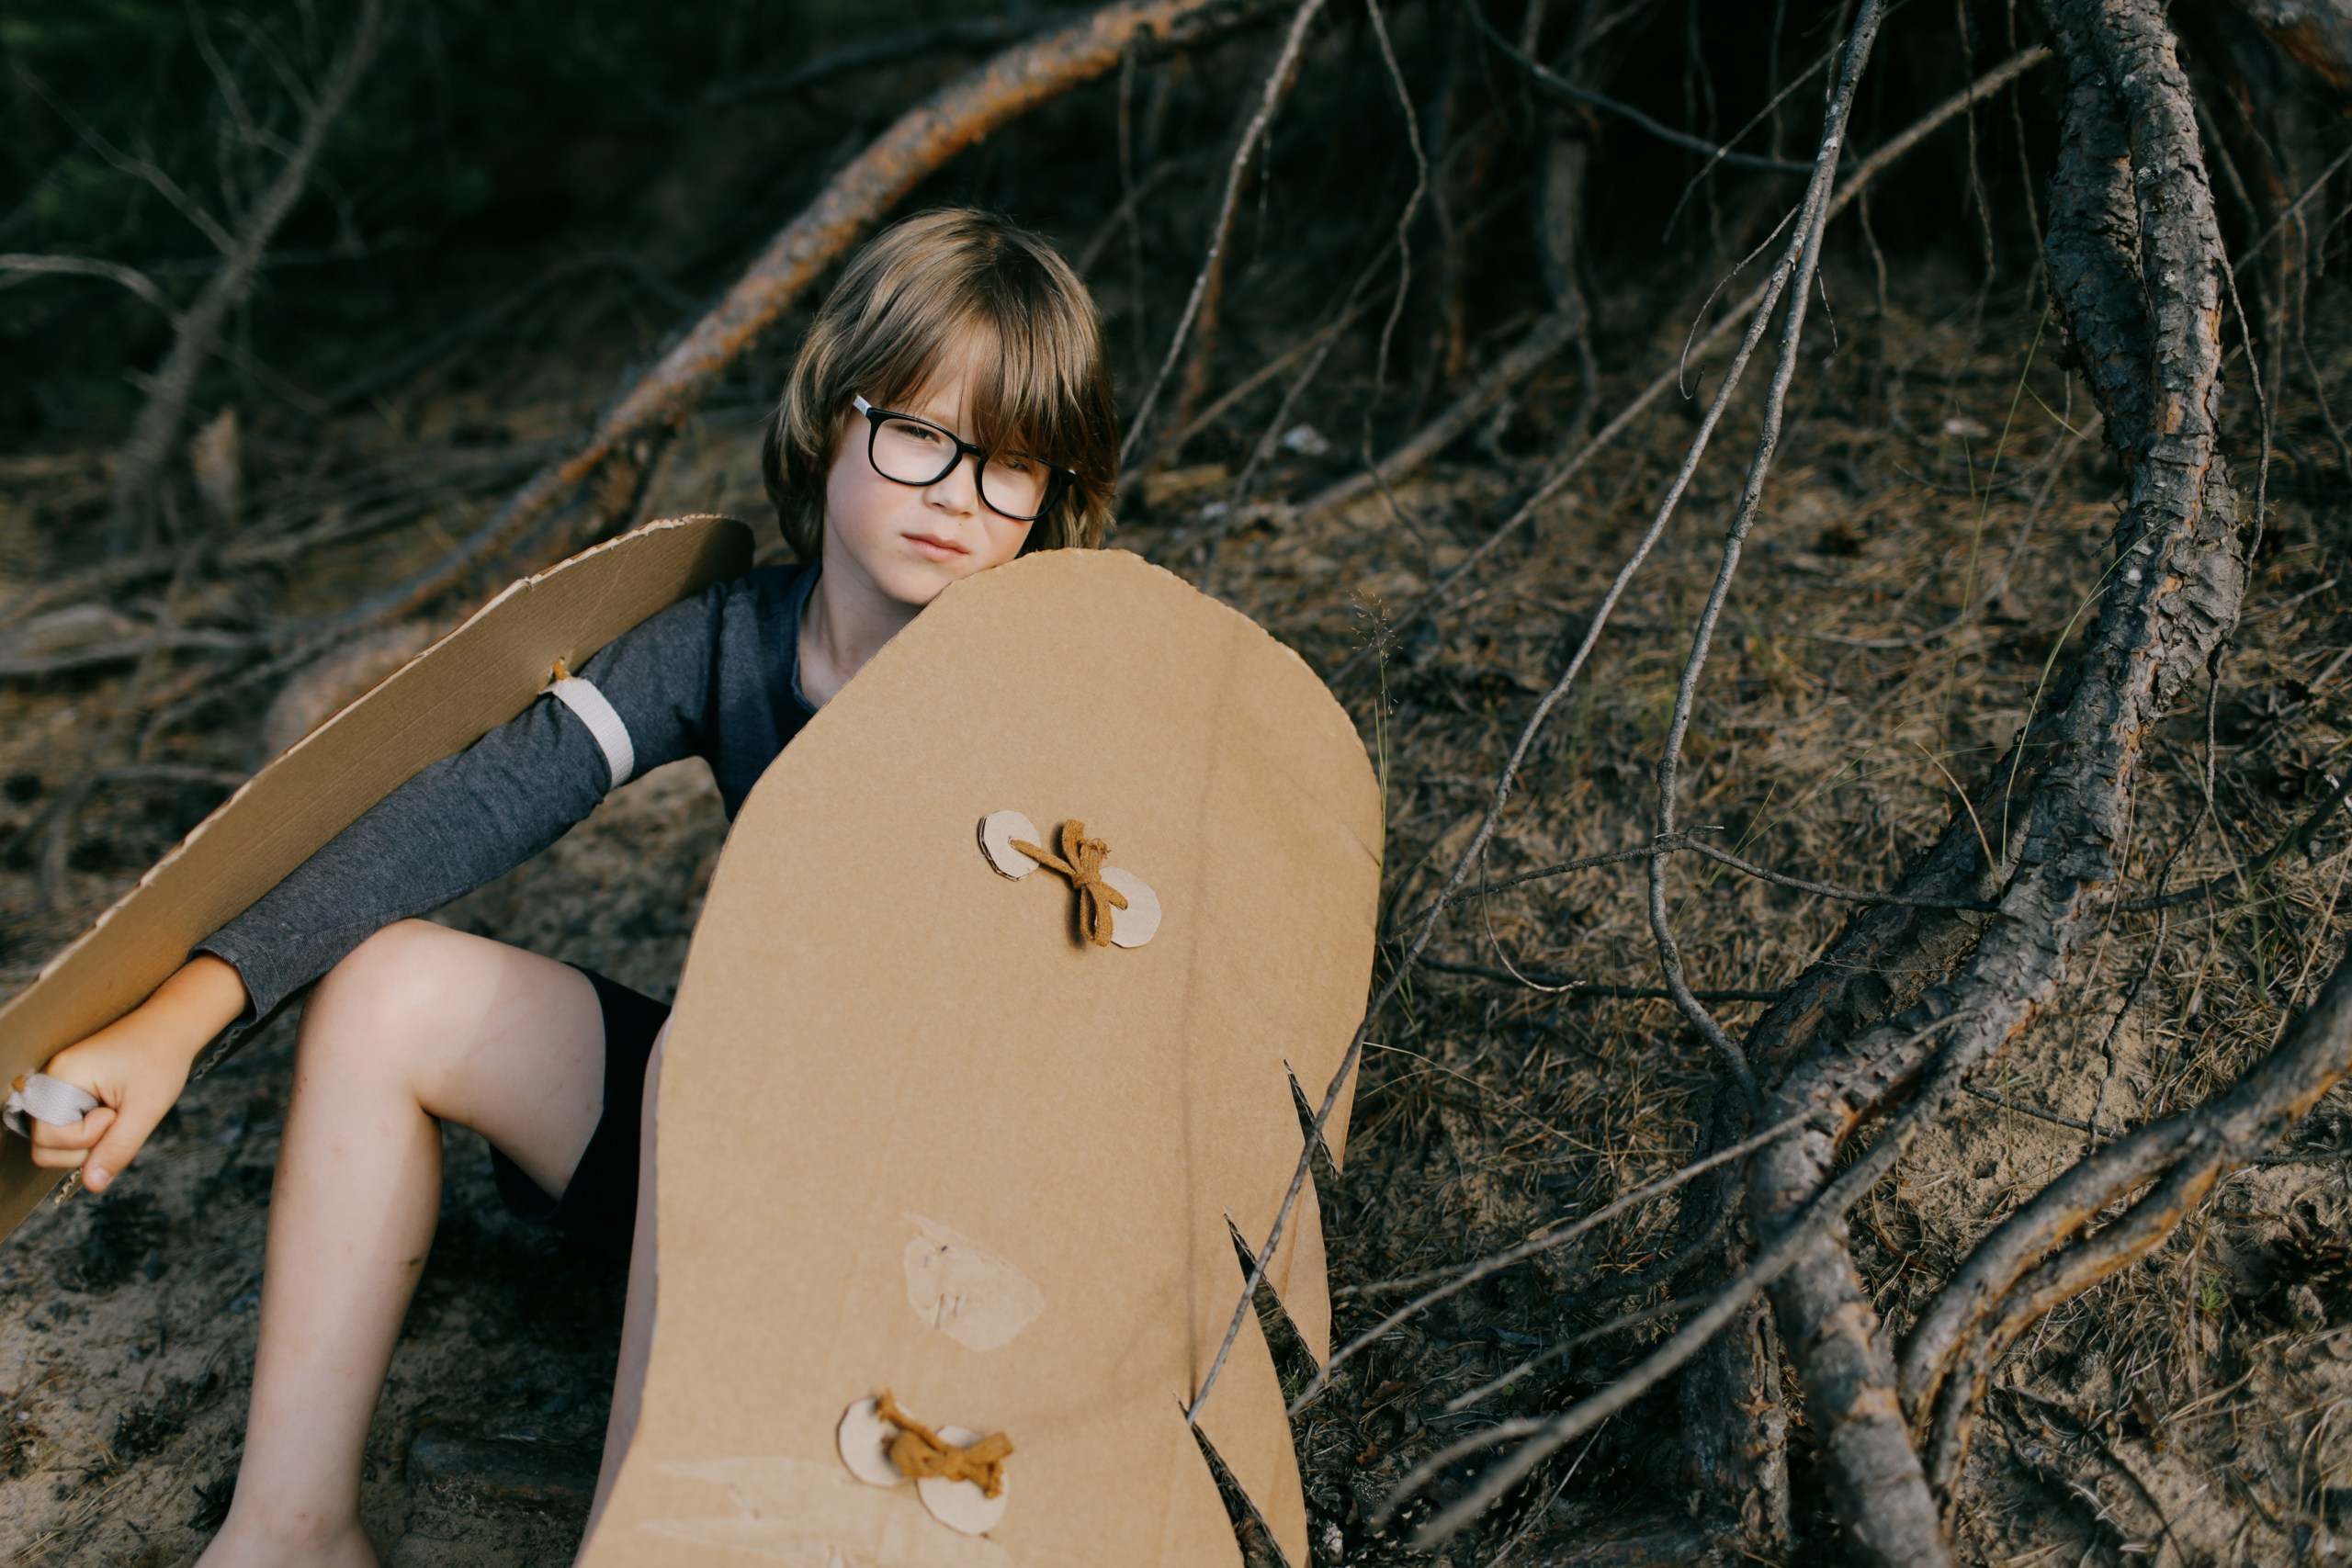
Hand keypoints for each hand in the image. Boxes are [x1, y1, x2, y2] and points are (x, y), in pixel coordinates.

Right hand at [28, 955, 246, 1193]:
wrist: (172, 1027)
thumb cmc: (161, 1060)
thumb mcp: (146, 1109)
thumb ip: (118, 1148)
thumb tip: (92, 1185)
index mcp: (61, 1076)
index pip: (47, 1136)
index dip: (85, 1138)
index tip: (114, 1114)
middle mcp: (50, 1079)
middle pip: (44, 1143)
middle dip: (85, 1144)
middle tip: (117, 1118)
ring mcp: (56, 1085)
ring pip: (55, 1140)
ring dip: (89, 1139)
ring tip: (117, 1112)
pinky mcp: (67, 1091)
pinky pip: (67, 1127)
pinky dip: (90, 1130)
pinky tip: (111, 1113)